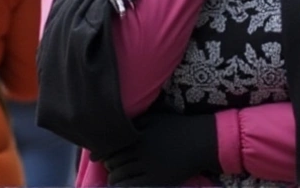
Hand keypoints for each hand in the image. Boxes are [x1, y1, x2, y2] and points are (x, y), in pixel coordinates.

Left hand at [104, 113, 219, 186]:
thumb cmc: (178, 127)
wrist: (201, 142)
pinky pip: (132, 186)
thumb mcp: (156, 119)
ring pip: (120, 176)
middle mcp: (141, 151)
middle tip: (110, 167)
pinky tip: (124, 185)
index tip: (97, 157)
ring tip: (115, 178)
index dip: (101, 153)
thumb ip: (136, 122)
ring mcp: (148, 167)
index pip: (111, 147)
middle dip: (108, 166)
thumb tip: (115, 127)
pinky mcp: (156, 180)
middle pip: (113, 162)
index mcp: (139, 135)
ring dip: (113, 178)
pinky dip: (123, 186)